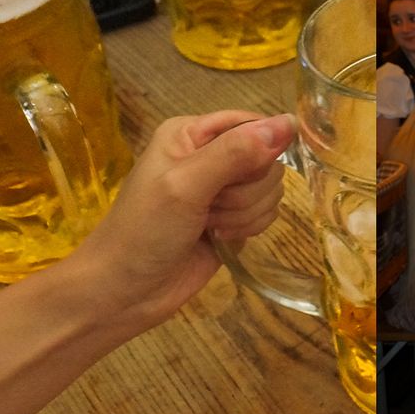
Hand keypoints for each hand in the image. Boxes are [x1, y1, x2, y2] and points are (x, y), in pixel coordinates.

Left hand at [68, 111, 295, 330]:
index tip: (238, 176)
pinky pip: (267, 213)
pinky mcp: (234, 219)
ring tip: (208, 226)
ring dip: (245, 213)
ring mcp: (223, 190)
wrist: (124, 292)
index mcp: (192, 133)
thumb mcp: (185, 185)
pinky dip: (249, 228)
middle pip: (267, 160)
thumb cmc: (144, 231)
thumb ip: (236, 153)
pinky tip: (219, 238)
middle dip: (245, 191)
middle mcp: (211, 155)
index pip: (253, 124)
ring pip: (270, 189)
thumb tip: (290, 121)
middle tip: (210, 207)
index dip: (259, 149)